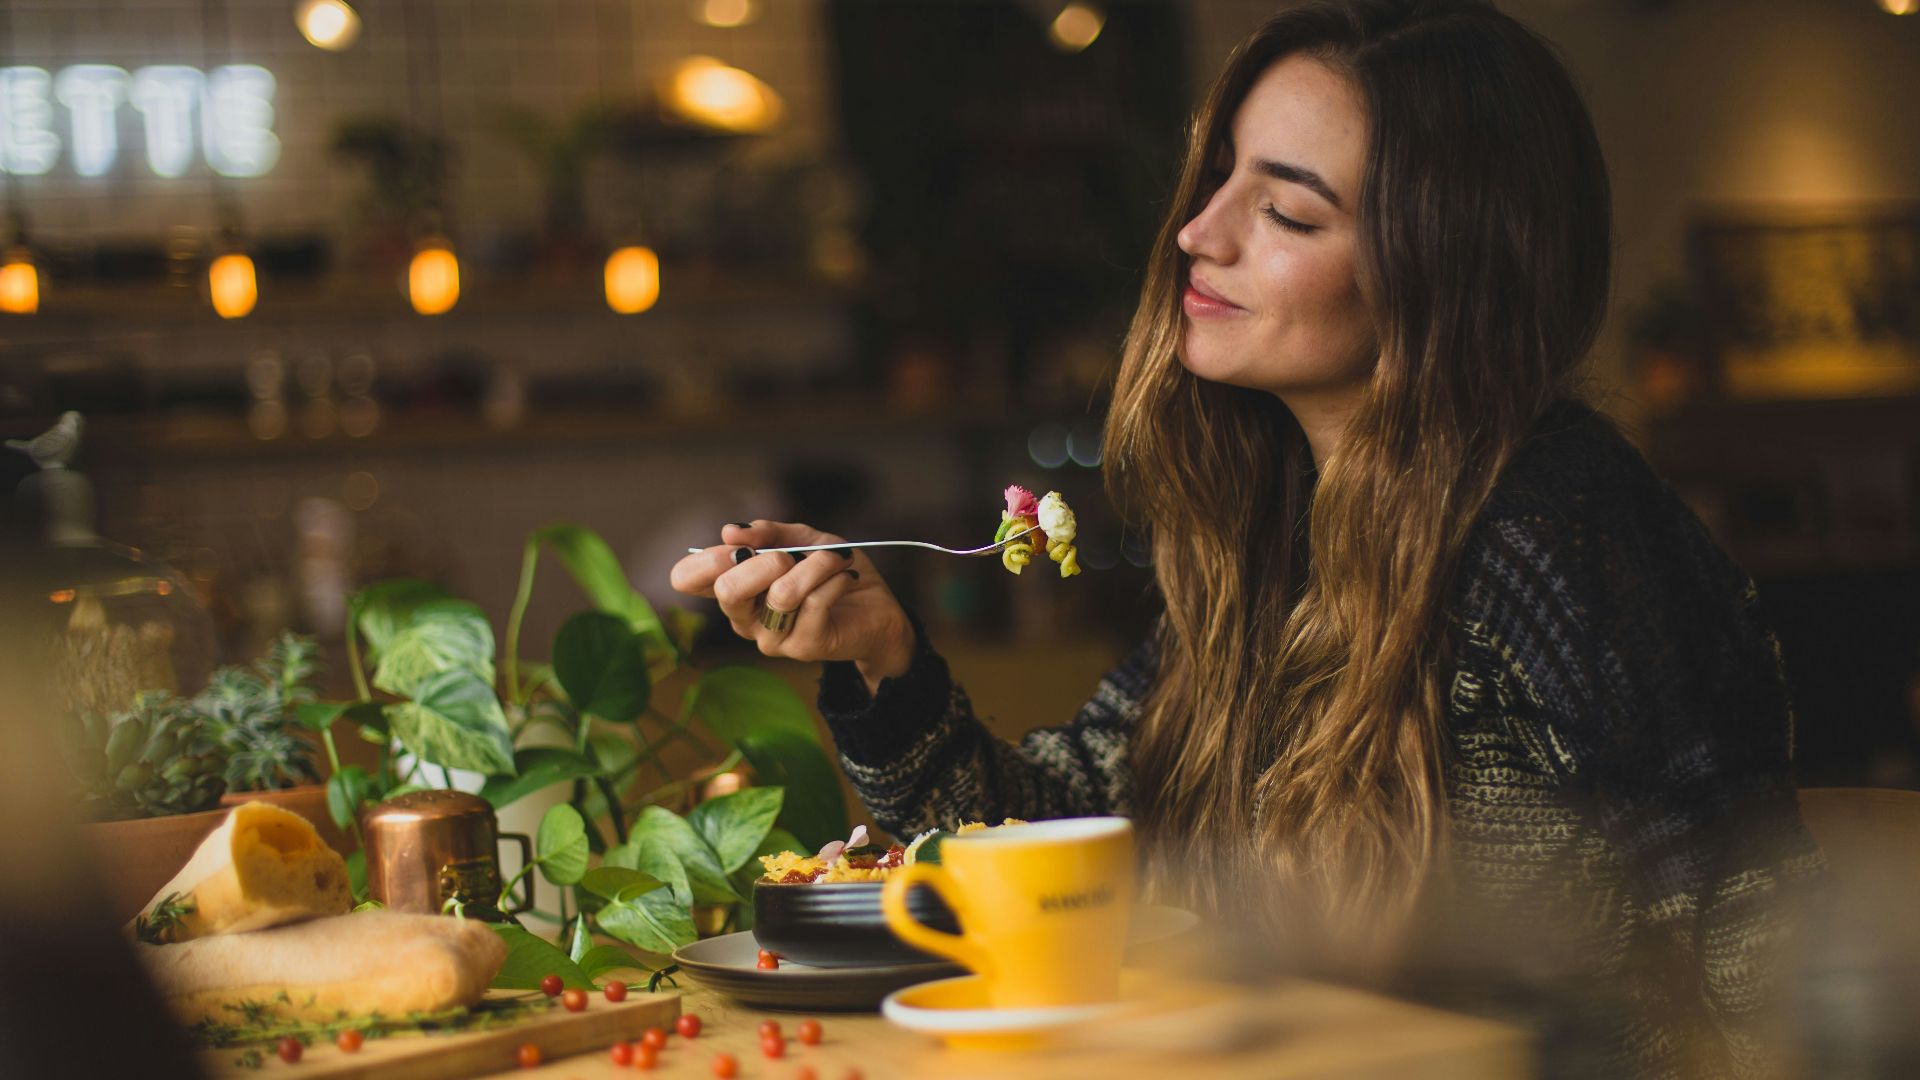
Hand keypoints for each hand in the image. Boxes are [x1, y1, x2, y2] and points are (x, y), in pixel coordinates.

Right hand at [669, 521, 914, 683]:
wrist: (877, 609)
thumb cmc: (831, 573)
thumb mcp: (801, 540)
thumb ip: (768, 532)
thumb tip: (730, 531)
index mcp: (734, 589)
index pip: (686, 579)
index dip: (706, 558)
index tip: (739, 545)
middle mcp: (744, 619)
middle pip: (727, 590)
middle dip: (764, 561)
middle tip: (791, 555)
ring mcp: (772, 638)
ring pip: (781, 594)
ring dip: (815, 565)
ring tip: (836, 558)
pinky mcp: (803, 647)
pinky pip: (815, 602)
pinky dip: (835, 578)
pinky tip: (846, 577)